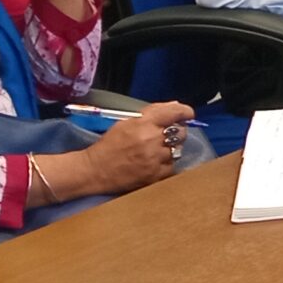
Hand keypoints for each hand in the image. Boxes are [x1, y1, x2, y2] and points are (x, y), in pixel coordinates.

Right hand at [64, 101, 193, 198]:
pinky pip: (172, 166)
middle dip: (177, 131)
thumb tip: (175, 106)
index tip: (187, 114)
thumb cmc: (109, 144)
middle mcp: (152, 140)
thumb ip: (152, 113)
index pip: (174, 113)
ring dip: (172, 148)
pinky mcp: (155, 175)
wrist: (94, 170)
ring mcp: (155, 159)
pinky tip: (155, 162)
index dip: (184, 112)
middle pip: (180, 132)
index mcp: (144, 123)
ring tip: (158, 149)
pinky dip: (166, 163)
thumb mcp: (126, 122)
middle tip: (167, 134)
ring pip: (178, 149)